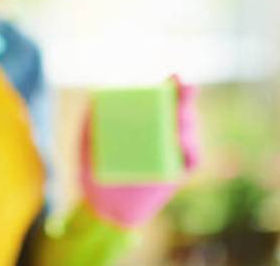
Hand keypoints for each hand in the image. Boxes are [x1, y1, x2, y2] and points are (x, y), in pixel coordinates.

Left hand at [80, 75, 200, 227]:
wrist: (100, 203)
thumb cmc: (93, 167)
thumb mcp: (86, 141)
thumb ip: (89, 121)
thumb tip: (95, 97)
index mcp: (144, 121)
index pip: (163, 99)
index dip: (172, 86)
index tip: (175, 77)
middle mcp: (162, 132)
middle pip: (181, 112)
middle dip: (185, 100)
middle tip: (183, 91)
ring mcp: (172, 152)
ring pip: (188, 134)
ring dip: (187, 125)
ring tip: (179, 121)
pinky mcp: (177, 173)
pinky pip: (192, 161)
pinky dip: (192, 152)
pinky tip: (185, 147)